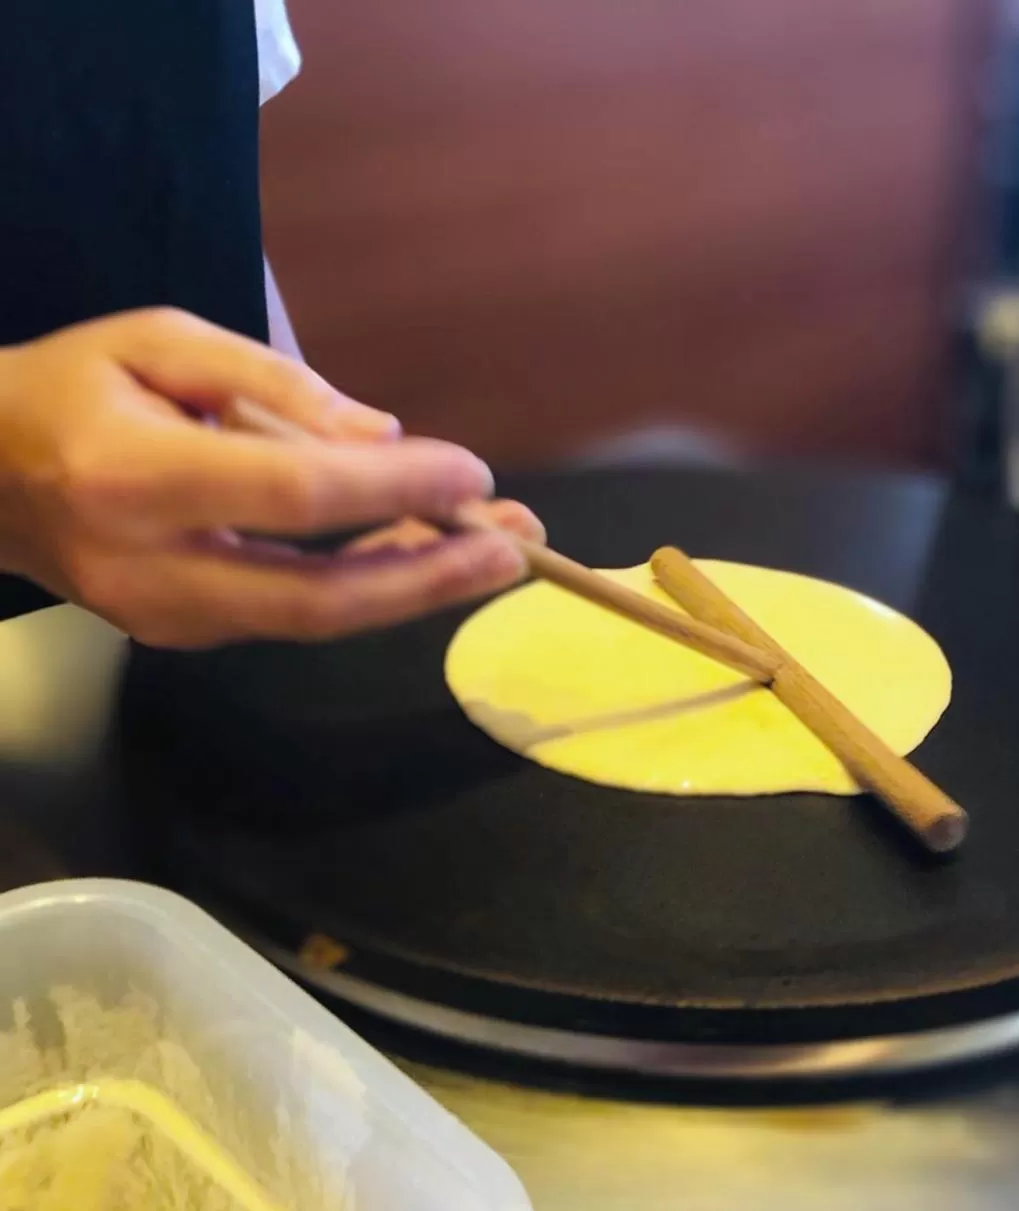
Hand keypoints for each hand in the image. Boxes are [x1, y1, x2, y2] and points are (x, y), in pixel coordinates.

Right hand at [0, 308, 542, 645]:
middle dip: (429, 578)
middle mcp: (151, 569)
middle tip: (517, 550)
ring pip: (315, 619)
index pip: (292, 495)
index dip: (391, 490)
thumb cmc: (74, 387)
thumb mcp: (163, 340)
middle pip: (318, 598)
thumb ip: (275, 387)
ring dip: (414, 587)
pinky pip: (296, 614)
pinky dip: (369, 585)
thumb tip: (382, 439)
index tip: (471, 472)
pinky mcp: (184, 635)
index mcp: (134, 478)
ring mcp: (167, 619)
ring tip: (498, 550)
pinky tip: (426, 552)